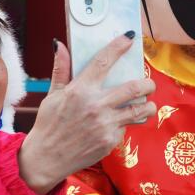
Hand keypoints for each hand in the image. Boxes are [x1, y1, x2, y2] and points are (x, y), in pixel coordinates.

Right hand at [17, 34, 155, 192]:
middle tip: (148, 83)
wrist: (46, 159)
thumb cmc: (48, 125)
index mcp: (80, 90)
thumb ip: (61, 70)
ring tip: (147, 103)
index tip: (129, 36)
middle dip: (148, 83)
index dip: (118, 46)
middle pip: (135, 87)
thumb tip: (61, 45)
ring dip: (148, 105)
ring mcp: (105, 124)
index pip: (103, 62)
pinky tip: (121, 122)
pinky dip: (127, 123)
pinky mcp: (110, 140)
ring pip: (141, 110)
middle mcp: (96, 105)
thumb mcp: (52, 95)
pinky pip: (127, 127)